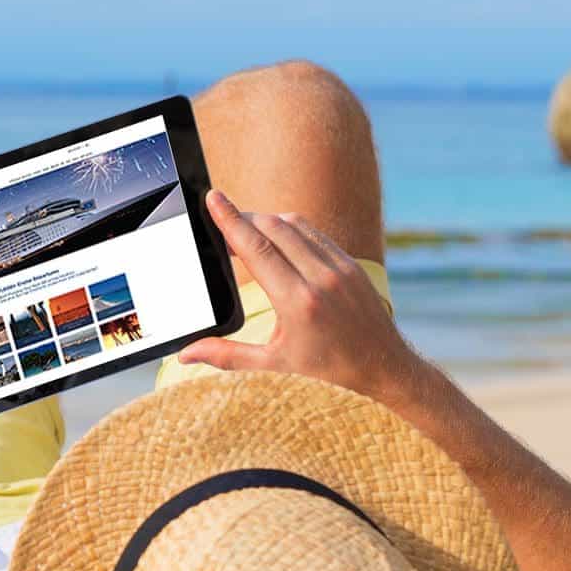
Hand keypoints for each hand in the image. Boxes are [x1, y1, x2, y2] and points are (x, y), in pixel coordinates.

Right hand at [175, 190, 423, 401]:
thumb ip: (227, 356)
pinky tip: (278, 239)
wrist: (384, 367)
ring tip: (246, 230)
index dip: (231, 220)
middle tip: (220, 218)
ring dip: (267, 221)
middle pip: (274, 227)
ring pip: (296, 224)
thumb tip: (186, 355)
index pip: (257, 247)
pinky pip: (316, 234)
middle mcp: (321, 278)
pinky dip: (292, 229)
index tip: (214, 199)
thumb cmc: (329, 371)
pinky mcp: (352, 264)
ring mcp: (340, 267)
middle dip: (244, 218)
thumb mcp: (274, 367)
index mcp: (298, 303)